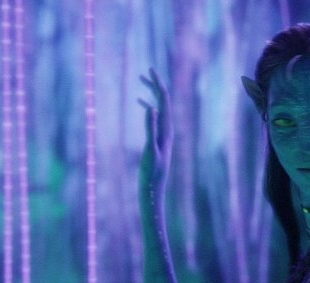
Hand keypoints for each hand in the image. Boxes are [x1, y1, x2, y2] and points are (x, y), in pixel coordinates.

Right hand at [138, 67, 172, 205]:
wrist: (154, 187)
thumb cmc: (152, 171)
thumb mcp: (150, 149)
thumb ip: (150, 128)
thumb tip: (152, 108)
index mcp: (166, 128)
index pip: (164, 100)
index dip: (158, 84)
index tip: (150, 70)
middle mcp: (167, 128)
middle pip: (163, 101)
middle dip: (156, 84)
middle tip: (147, 69)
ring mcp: (163, 132)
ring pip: (159, 107)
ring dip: (151, 93)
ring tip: (142, 80)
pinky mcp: (158, 138)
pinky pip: (154, 117)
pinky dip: (148, 106)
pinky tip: (143, 103)